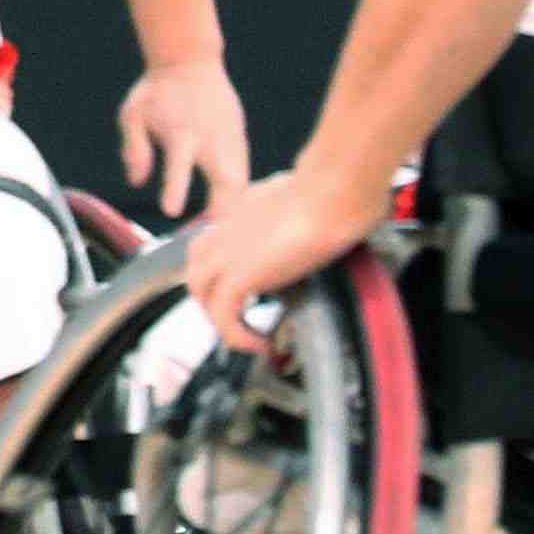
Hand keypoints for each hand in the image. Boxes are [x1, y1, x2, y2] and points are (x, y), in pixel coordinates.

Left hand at [118, 58, 248, 218]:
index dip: (175, 188)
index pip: (178, 165)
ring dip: (235, 201)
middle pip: (224, 176)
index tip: (172, 211)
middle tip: (215, 232)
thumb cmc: (157, 91)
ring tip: (228, 227)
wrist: (189, 61)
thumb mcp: (133, 114)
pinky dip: (241, 187)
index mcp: (180, 131)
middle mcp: (208, 135)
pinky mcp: (239, 134)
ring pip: (241, 175)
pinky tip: (237, 206)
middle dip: (222, 206)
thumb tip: (136, 181)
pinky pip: (245, 166)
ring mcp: (228, 134)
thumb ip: (134, 148)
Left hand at [185, 169, 378, 355]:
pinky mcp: (239, 276)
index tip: (249, 285)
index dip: (225, 265)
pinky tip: (261, 343)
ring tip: (248, 334)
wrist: (330, 194)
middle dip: (213, 294)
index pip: (217, 238)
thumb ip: (309, 206)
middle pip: (198, 264)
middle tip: (241, 315)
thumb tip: (335, 214)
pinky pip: (223, 316)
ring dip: (220, 317)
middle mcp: (228, 227)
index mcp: (244, 207)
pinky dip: (237, 336)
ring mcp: (228, 251)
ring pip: (200, 290)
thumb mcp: (312, 194)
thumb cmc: (333, 189)